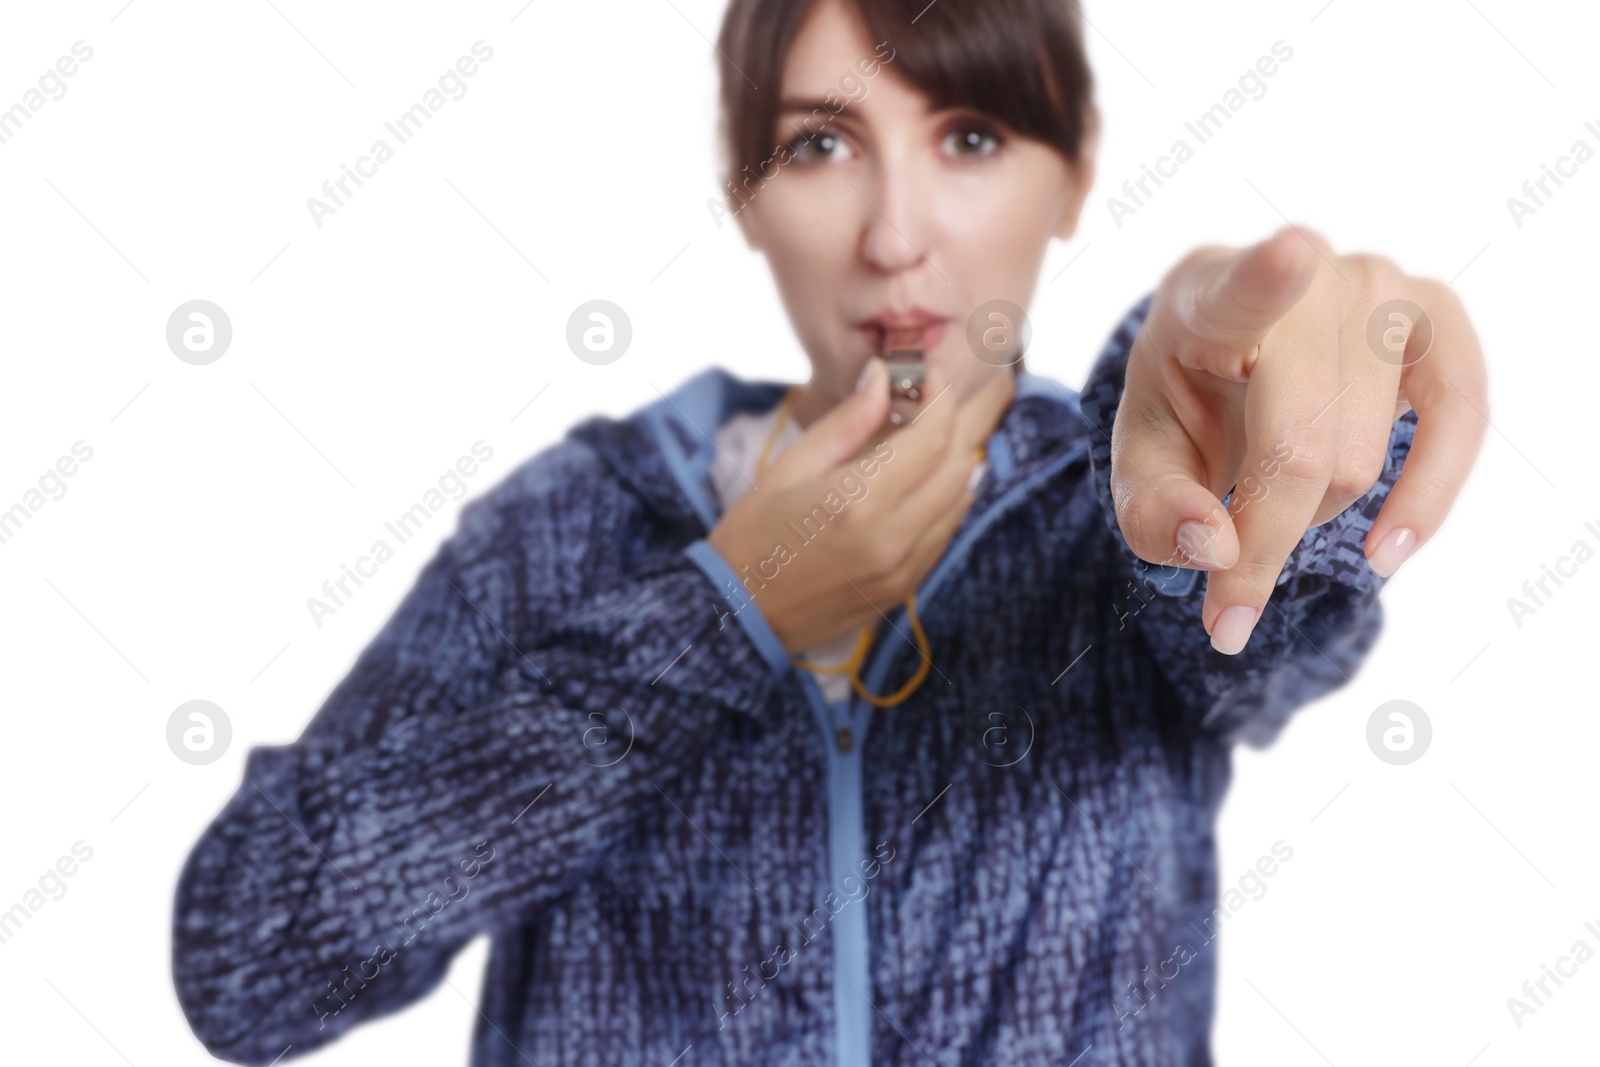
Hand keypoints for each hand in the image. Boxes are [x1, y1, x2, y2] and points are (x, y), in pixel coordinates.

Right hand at [708, 361, 1013, 651]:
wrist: (740, 614)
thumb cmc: (752, 536)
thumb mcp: (789, 467)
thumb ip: (847, 421)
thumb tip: (883, 376)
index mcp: (859, 500)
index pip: (931, 437)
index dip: (940, 398)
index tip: (931, 376)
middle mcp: (892, 537)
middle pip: (956, 466)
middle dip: (951, 425)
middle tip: (929, 402)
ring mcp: (903, 568)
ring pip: (959, 501)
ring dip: (952, 462)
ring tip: (923, 439)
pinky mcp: (904, 587)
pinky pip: (944, 533)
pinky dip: (944, 500)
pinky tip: (918, 483)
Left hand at [1110, 225, 1487, 653]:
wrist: (1236, 362)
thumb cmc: (1186, 408)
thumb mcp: (1142, 465)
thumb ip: (1156, 513)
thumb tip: (1219, 549)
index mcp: (1207, 296)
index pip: (1243, 286)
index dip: (1270, 274)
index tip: (1289, 252)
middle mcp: (1304, 276)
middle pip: (1301, 444)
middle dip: (1264, 539)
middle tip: (1229, 606)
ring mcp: (1381, 287)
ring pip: (1360, 457)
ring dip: (1314, 513)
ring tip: (1276, 497)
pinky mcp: (1441, 318)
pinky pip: (1461, 421)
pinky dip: (1427, 498)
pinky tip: (1387, 550)